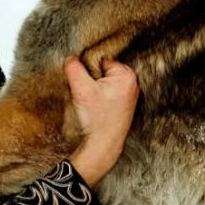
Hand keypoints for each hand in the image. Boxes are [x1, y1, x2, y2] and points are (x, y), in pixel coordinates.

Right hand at [63, 55, 138, 187]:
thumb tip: (71, 58)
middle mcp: (132, 83)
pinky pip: (107, 92)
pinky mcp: (124, 104)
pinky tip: (96, 109)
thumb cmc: (97, 120)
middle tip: (88, 95)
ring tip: (92, 104)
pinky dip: (99, 97)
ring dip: (94, 89)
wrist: (103, 146)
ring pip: (103, 82)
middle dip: (91, 80)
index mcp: (127, 75)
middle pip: (102, 71)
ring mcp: (130, 95)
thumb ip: (74, 67)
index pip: (100, 60)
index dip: (88, 70)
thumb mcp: (81, 89)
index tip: (86, 84)